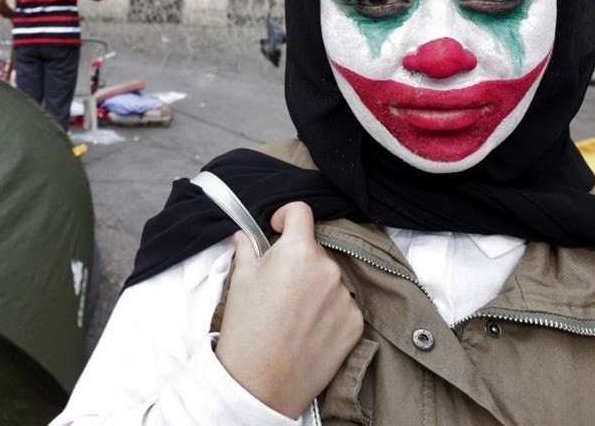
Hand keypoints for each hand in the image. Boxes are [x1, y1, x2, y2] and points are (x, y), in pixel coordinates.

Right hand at [215, 202, 363, 418]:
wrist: (261, 382)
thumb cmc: (247, 328)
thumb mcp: (239, 280)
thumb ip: (246, 248)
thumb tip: (245, 235)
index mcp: (297, 251)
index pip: (301, 212)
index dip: (286, 216)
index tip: (278, 229)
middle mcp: (328, 269)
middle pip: (314, 250)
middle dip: (297, 260)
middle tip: (277, 285)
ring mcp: (345, 297)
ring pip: (329, 279)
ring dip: (314, 287)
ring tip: (292, 314)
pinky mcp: (355, 323)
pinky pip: (342, 305)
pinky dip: (328, 311)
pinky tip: (307, 329)